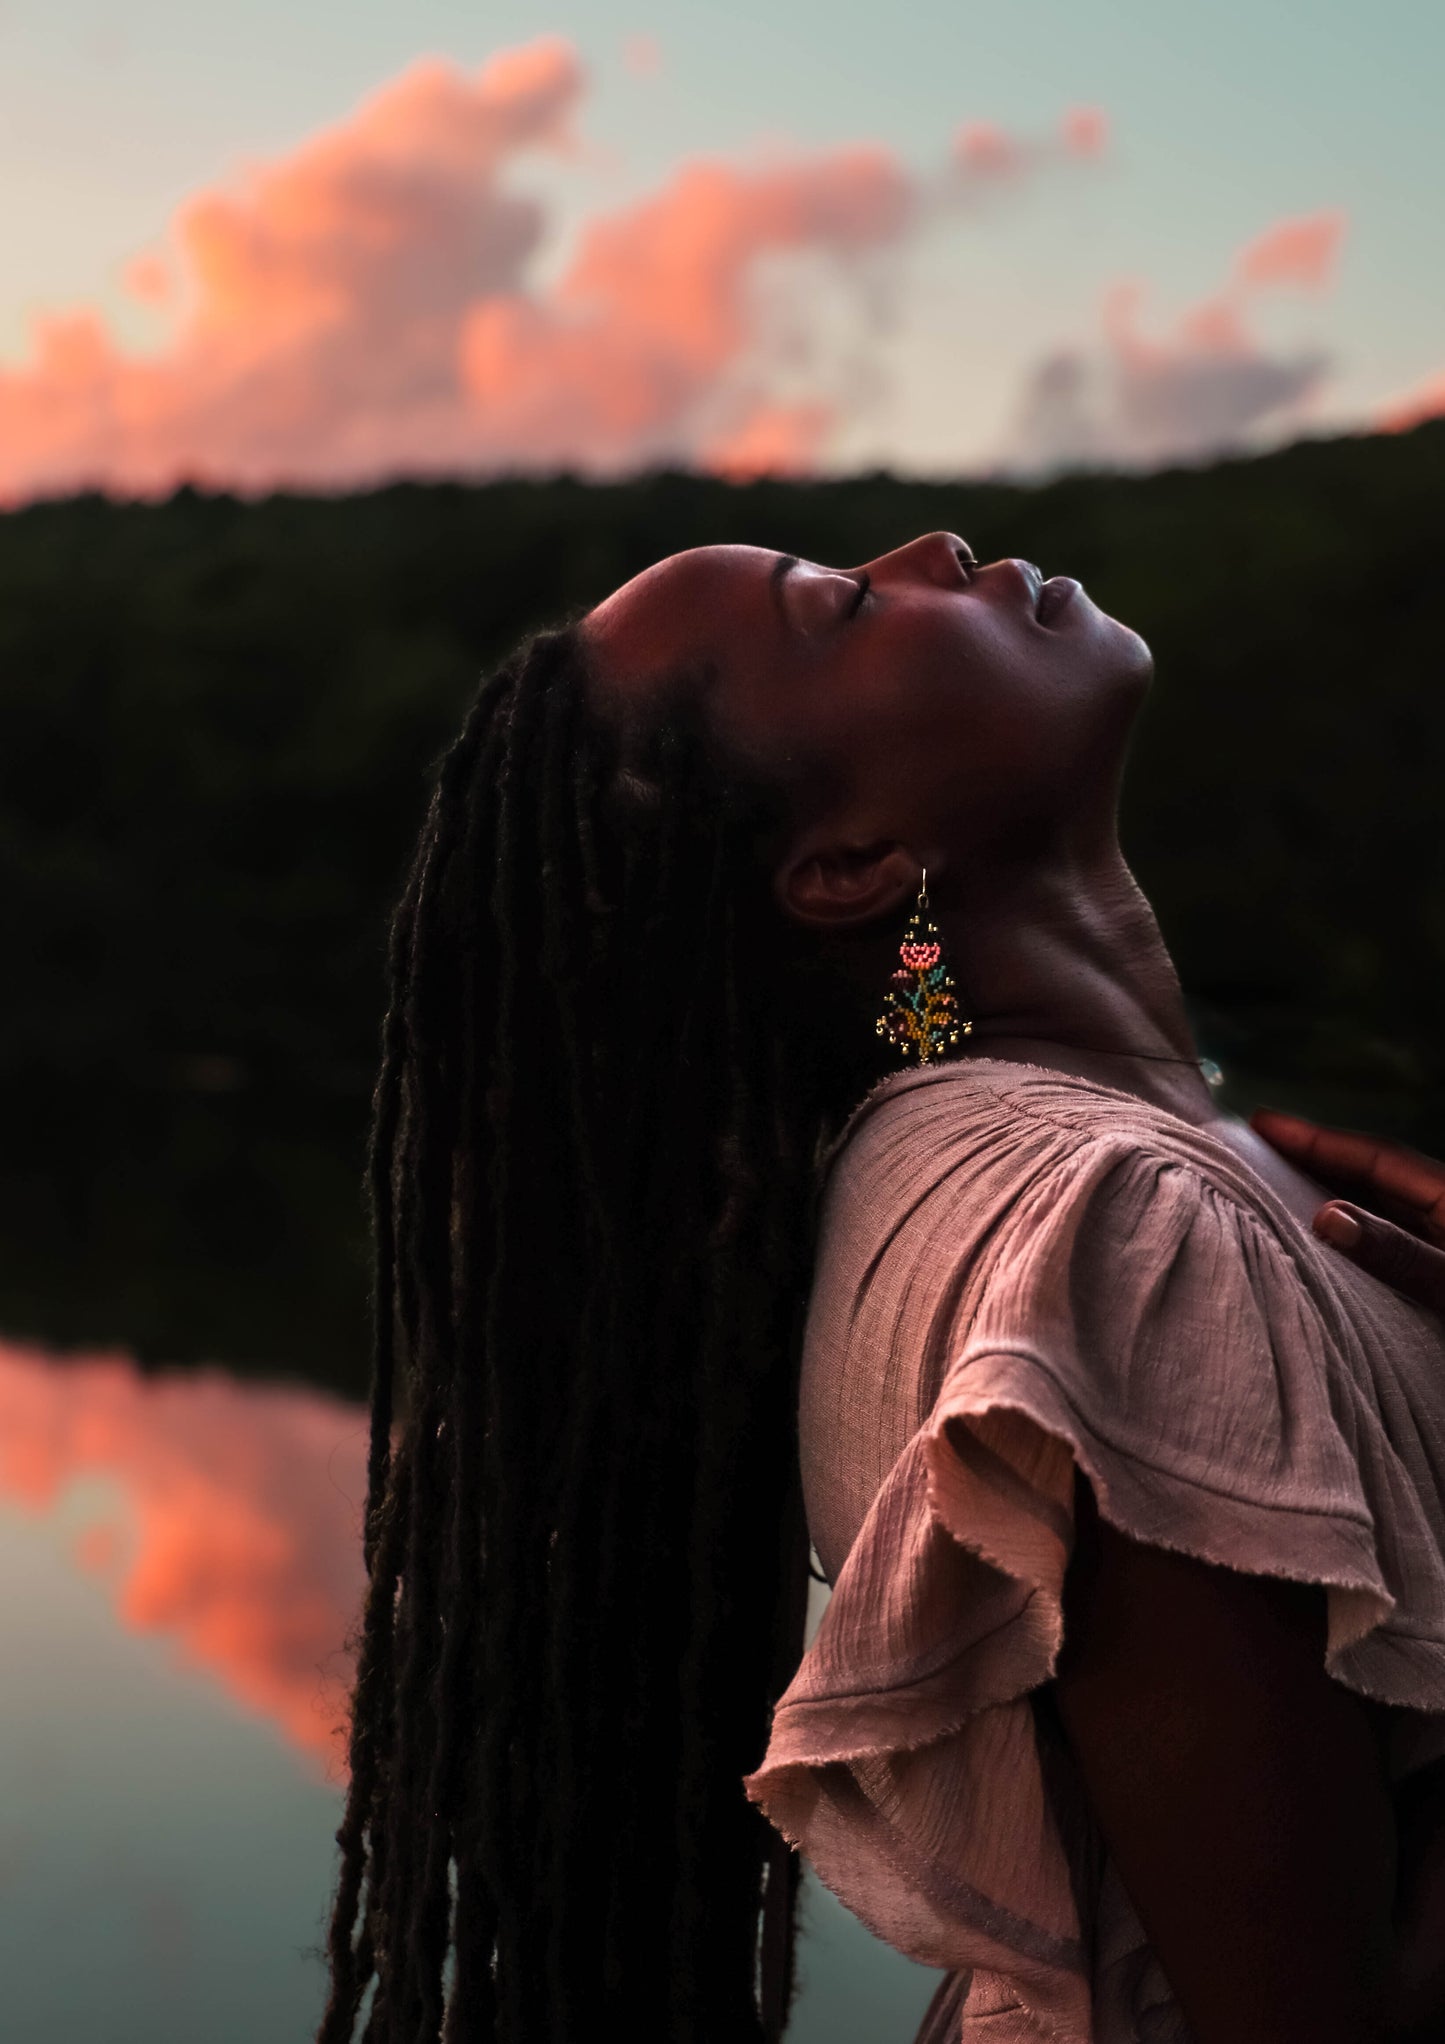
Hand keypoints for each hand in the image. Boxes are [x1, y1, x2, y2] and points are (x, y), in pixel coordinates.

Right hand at [1250, 1109, 1444, 1313]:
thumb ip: (1396, 1252)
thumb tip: (1326, 1217)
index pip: (1378, 1157)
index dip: (1319, 1140)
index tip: (1261, 1123)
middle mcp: (1443, 1209)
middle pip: (1372, 1177)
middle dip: (1313, 1161)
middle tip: (1251, 1148)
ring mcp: (1440, 1240)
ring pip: (1376, 1209)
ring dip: (1325, 1197)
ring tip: (1269, 1187)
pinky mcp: (1434, 1274)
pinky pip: (1383, 1242)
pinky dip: (1345, 1234)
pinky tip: (1315, 1239)